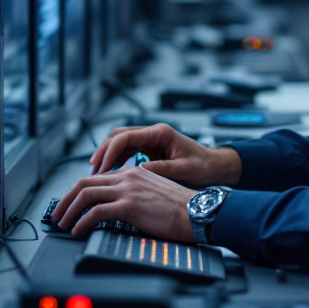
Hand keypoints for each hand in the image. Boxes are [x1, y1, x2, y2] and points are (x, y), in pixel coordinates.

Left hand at [52, 165, 195, 241]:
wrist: (198, 212)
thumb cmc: (181, 209)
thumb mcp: (154, 193)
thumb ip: (136, 194)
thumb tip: (119, 208)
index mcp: (133, 172)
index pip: (96, 177)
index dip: (78, 191)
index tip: (70, 204)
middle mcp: (127, 176)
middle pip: (84, 182)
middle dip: (66, 199)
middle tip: (58, 214)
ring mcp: (127, 189)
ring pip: (85, 194)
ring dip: (69, 210)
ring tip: (63, 224)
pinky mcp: (129, 205)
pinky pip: (95, 212)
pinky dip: (82, 222)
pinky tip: (78, 232)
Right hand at [89, 122, 241, 186]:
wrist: (215, 166)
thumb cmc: (204, 166)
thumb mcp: (185, 170)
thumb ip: (163, 170)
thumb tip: (140, 173)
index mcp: (160, 133)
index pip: (126, 137)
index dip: (109, 151)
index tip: (99, 167)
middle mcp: (153, 133)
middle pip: (119, 136)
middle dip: (103, 152)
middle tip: (93, 171)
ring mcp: (151, 140)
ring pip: (120, 143)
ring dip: (107, 156)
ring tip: (97, 174)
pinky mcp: (150, 149)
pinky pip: (127, 151)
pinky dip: (116, 160)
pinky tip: (110, 173)